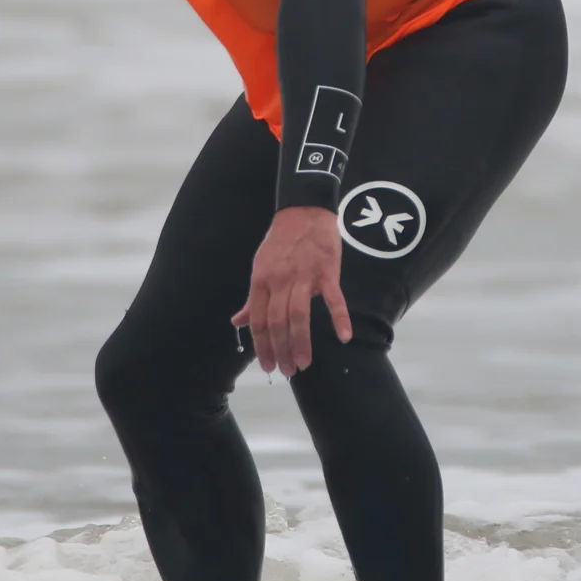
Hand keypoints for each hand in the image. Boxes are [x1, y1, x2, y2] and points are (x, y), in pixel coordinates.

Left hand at [231, 205, 351, 377]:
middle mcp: (279, 280)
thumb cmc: (281, 242)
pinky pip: (333, 297)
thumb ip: (252, 299)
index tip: (268, 366)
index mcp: (260, 281)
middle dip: (281, 351)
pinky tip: (344, 336)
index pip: (258, 321)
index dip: (262, 347)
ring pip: (299, 315)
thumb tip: (237, 322)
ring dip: (300, 342)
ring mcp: (304, 275)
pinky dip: (339, 317)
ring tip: (303, 363)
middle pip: (278, 322)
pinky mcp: (327, 270)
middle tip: (287, 371)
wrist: (304, 209)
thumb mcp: (260, 268)